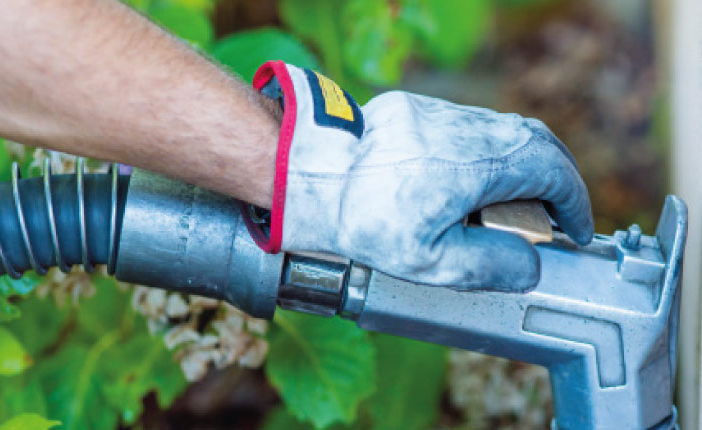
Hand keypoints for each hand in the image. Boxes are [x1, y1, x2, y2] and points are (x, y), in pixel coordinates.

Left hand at [242, 61, 593, 292]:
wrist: (311, 180)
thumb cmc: (364, 222)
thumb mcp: (431, 262)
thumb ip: (490, 265)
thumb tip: (529, 264)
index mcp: (478, 164)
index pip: (552, 172)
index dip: (573, 203)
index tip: (576, 229)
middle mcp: (466, 129)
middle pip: (534, 142)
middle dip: (554, 180)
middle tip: (553, 217)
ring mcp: (440, 114)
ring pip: (502, 130)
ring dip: (519, 164)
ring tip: (511, 205)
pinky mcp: (415, 109)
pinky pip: (467, 127)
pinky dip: (484, 152)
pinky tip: (469, 182)